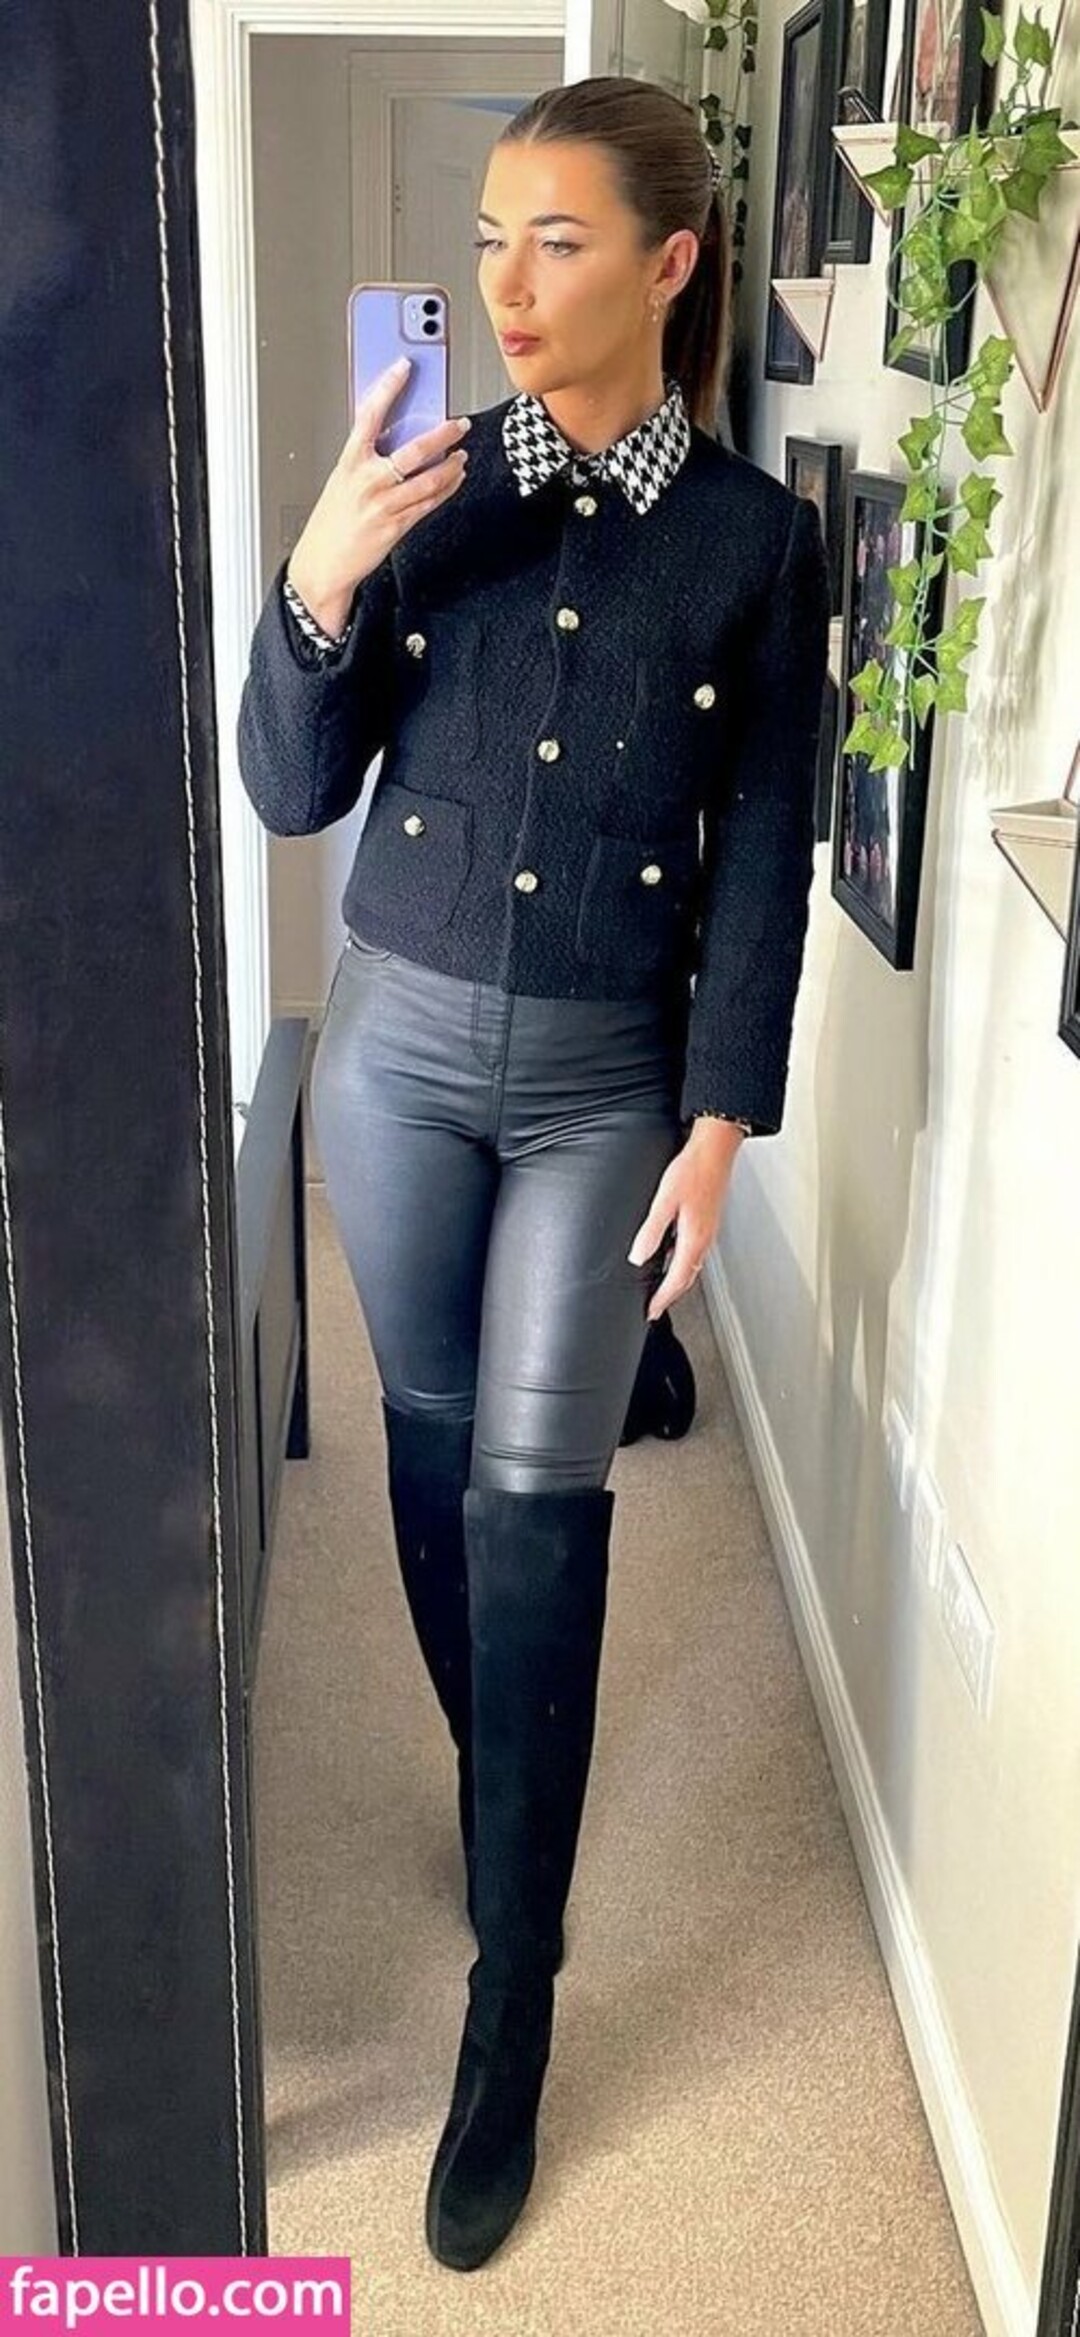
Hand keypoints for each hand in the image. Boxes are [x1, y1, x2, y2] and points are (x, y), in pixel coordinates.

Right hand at [286, 358, 470, 632]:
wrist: (323, 565)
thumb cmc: (332, 522)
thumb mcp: (342, 481)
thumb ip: (367, 458)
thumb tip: (398, 434)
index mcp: (350, 462)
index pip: (369, 415)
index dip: (387, 387)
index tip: (403, 366)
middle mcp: (368, 480)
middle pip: (413, 449)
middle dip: (442, 434)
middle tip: (459, 423)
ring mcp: (384, 504)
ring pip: (428, 479)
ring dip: (451, 465)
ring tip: (462, 454)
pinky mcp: (396, 526)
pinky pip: (429, 503)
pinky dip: (446, 488)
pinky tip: (455, 479)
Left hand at [626, 1123, 741, 1322]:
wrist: (715, 1150)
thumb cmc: (693, 1170)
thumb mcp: (664, 1201)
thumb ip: (651, 1231)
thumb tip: (638, 1257)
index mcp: (694, 1239)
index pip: (677, 1280)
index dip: (662, 1299)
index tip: (651, 1312)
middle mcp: (704, 1239)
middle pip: (687, 1279)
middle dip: (670, 1296)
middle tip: (655, 1308)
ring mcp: (708, 1231)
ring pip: (692, 1267)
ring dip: (677, 1281)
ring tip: (661, 1289)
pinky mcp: (707, 1222)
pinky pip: (695, 1252)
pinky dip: (682, 1263)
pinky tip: (671, 1256)